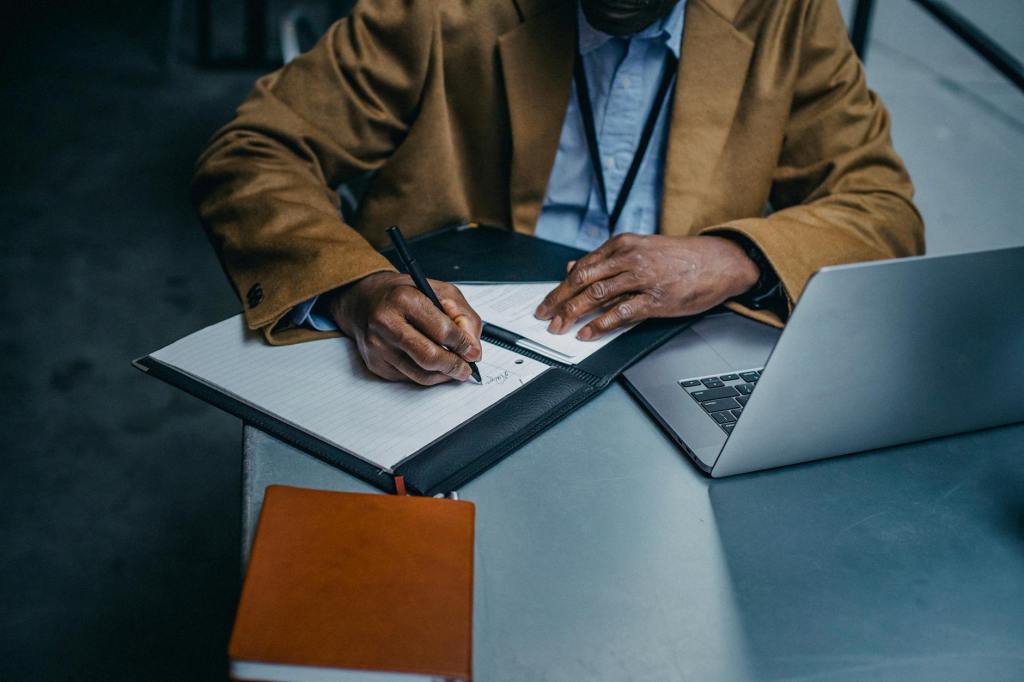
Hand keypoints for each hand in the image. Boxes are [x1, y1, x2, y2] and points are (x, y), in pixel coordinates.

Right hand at [326, 272, 482, 384]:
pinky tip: (432, 366)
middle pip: (429, 357)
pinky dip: (426, 376)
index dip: (463, 345)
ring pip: (420, 374)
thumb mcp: (440, 291)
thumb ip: (462, 316)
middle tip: (466, 368)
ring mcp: (378, 346)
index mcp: (405, 299)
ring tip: (453, 368)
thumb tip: (472, 347)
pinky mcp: (375, 363)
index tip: (474, 352)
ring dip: (443, 375)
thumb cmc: (404, 295)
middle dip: (454, 366)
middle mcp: (386, 323)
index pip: (442, 330)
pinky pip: (408, 378)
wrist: (366, 301)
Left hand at [534, 233, 759, 339]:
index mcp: (622, 245)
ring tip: (560, 326)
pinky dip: (601, 325)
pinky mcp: (656, 299)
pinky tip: (588, 333)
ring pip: (597, 295)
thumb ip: (606, 260)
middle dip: (559, 300)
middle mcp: (629, 258)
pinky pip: (621, 313)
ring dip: (574, 313)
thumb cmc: (679, 257)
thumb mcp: (640, 249)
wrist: (718, 262)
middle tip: (545, 316)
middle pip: (583, 280)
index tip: (547, 301)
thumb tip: (572, 267)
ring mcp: (642, 278)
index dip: (560, 286)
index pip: (581, 267)